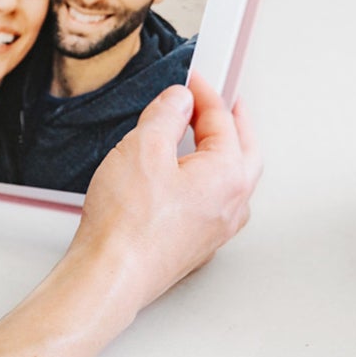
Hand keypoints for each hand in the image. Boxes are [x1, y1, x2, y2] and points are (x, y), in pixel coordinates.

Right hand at [70, 70, 261, 311]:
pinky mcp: (196, 246)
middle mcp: (232, 204)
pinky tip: (185, 181)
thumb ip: (166, 115)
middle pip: (244, 151)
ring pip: (233, 181)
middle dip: (232, 123)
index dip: (205, 93)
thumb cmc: (128, 223)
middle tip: (221, 102)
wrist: (111, 277)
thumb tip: (179, 100)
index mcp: (228, 175)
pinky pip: (214, 203)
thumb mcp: (142, 147)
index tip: (193, 79)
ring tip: (205, 138)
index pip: (223, 121)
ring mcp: (216, 229)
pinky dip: (207, 182)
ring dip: (224, 154)